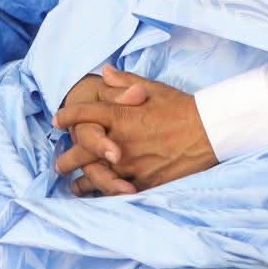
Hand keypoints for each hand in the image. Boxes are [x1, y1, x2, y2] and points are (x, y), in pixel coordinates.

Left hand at [52, 64, 217, 192]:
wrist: (209, 131)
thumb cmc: (182, 107)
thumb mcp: (153, 88)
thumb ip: (125, 82)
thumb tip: (105, 71)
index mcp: (120, 115)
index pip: (82, 114)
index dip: (66, 116)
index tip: (57, 121)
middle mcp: (120, 141)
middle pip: (82, 150)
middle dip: (67, 159)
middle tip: (59, 164)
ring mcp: (130, 164)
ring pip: (96, 176)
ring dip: (82, 182)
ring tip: (74, 185)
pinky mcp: (144, 181)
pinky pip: (118, 191)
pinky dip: (105, 194)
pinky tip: (99, 197)